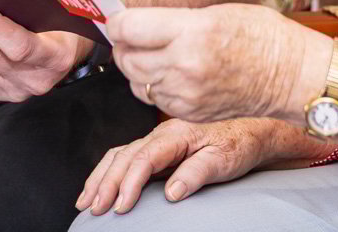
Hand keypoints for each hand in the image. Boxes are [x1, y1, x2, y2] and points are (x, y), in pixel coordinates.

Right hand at [76, 118, 277, 215]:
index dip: (128, 183)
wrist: (250, 129)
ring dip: (100, 177)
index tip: (121, 206)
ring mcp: (157, 139)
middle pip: (124, 156)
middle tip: (95, 209)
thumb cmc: (238, 142)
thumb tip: (171, 191)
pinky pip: (125, 157)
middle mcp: (161, 133)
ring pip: (119, 155)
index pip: (143, 158)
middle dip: (105, 183)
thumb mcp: (224, 160)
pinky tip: (99, 185)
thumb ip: (197, 173)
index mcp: (175, 134)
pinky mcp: (158, 148)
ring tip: (86, 201)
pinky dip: (107, 172)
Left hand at [107, 4, 327, 122]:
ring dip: (136, 67)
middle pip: (127, 57)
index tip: (117, 19)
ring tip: (152, 52)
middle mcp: (186, 65)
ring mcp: (188, 94)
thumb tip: (137, 25)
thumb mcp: (216, 12)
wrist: (294, 76)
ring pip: (136, 81)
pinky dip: (154, 85)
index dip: (117, 22)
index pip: (129, 28)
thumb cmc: (262, 35)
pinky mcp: (191, 114)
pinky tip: (169, 72)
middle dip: (123, 44)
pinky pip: (154, 99)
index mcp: (193, 32)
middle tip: (130, 34)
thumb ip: (173, 21)